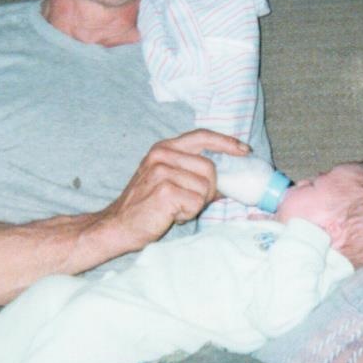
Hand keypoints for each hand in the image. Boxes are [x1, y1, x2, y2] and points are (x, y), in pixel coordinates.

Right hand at [93, 129, 248, 252]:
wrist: (118, 225)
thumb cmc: (145, 206)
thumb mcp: (165, 179)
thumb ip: (191, 172)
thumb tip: (227, 179)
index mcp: (163, 148)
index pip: (202, 136)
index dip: (226, 143)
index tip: (244, 151)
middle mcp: (162, 155)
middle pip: (209, 167)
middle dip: (208, 189)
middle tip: (190, 202)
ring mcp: (162, 171)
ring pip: (205, 187)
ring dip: (196, 204)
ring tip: (176, 208)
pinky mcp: (165, 191)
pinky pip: (196, 203)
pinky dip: (188, 214)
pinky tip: (172, 215)